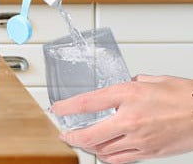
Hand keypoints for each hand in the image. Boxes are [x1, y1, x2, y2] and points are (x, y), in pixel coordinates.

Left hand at [53, 75, 192, 162]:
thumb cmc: (183, 96)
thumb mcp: (151, 80)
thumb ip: (131, 84)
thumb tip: (123, 86)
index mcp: (127, 95)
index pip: (87, 103)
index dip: (67, 108)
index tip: (56, 109)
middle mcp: (130, 119)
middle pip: (91, 133)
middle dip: (72, 136)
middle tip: (64, 134)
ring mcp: (140, 139)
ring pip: (104, 150)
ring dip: (89, 147)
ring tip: (81, 142)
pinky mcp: (150, 152)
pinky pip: (122, 159)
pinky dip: (108, 157)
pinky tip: (103, 153)